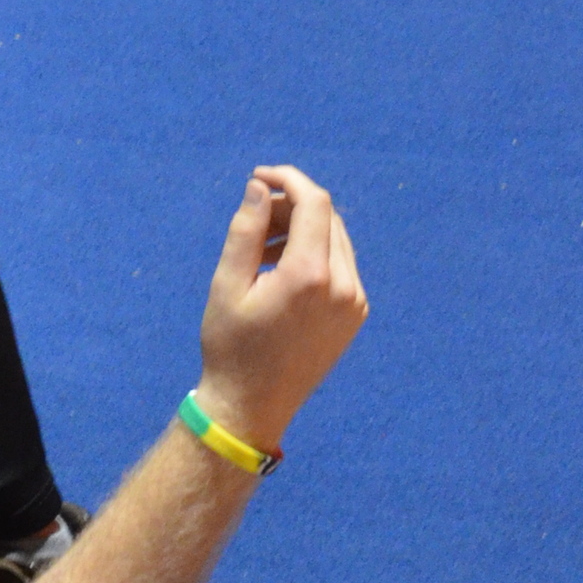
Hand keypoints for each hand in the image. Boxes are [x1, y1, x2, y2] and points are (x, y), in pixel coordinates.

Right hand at [193, 166, 366, 456]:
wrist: (252, 406)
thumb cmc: (231, 345)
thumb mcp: (227, 283)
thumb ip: (246, 229)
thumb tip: (260, 188)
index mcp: (311, 275)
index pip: (314, 202)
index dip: (288, 179)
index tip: (258, 177)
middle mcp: (344, 287)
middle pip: (327, 218)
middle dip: (291, 204)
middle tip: (253, 216)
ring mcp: (355, 303)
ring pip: (336, 240)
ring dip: (302, 228)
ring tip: (261, 246)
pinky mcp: (355, 316)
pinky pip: (341, 266)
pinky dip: (314, 253)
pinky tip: (280, 269)